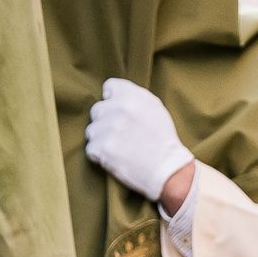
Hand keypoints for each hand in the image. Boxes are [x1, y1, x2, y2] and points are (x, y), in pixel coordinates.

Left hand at [86, 78, 195, 205]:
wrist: (167, 169)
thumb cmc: (162, 139)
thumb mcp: (155, 108)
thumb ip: (134, 97)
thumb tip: (112, 95)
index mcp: (133, 95)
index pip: (109, 87)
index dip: (113, 100)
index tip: (119, 113)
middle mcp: (119, 108)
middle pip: (97, 110)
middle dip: (105, 121)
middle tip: (120, 134)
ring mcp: (109, 128)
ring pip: (91, 130)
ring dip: (101, 139)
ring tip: (118, 148)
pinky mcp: (102, 148)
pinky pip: (90, 149)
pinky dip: (99, 155)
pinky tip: (115, 158)